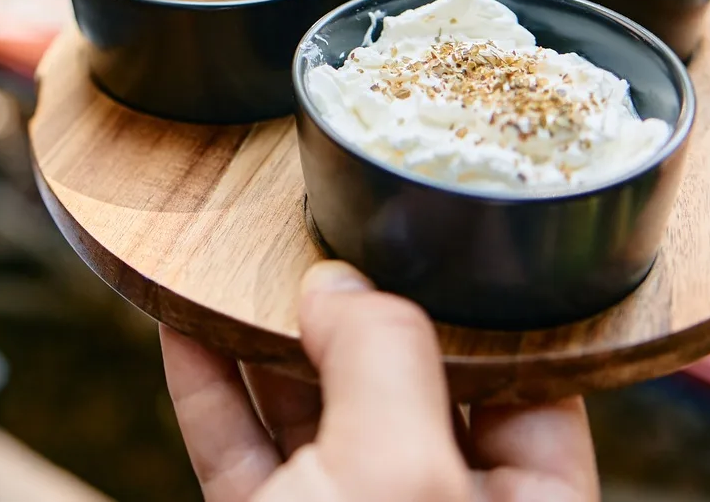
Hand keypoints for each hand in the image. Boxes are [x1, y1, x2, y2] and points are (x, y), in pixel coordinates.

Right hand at [162, 262, 596, 501]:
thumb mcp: (396, 477)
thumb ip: (384, 361)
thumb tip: (344, 289)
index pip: (526, 387)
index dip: (474, 306)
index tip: (426, 232)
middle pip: (408, 390)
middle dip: (358, 311)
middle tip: (318, 234)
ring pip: (314, 417)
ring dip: (269, 339)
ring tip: (240, 262)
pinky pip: (243, 457)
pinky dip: (210, 391)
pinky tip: (183, 328)